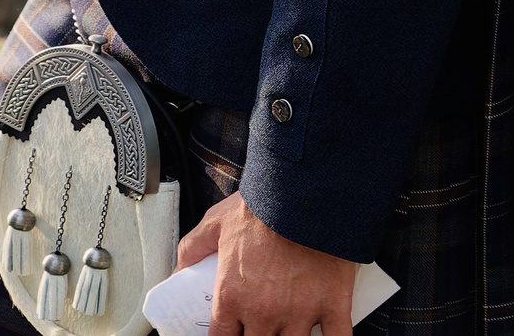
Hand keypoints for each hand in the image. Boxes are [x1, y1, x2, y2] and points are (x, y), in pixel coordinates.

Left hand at [178, 193, 355, 335]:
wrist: (304, 192)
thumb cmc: (262, 207)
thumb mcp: (215, 223)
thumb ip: (192, 248)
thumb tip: (180, 269)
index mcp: (233, 296)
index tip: (230, 333)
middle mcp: (264, 312)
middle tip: (259, 325)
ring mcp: (300, 313)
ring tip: (287, 328)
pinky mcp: (333, 305)